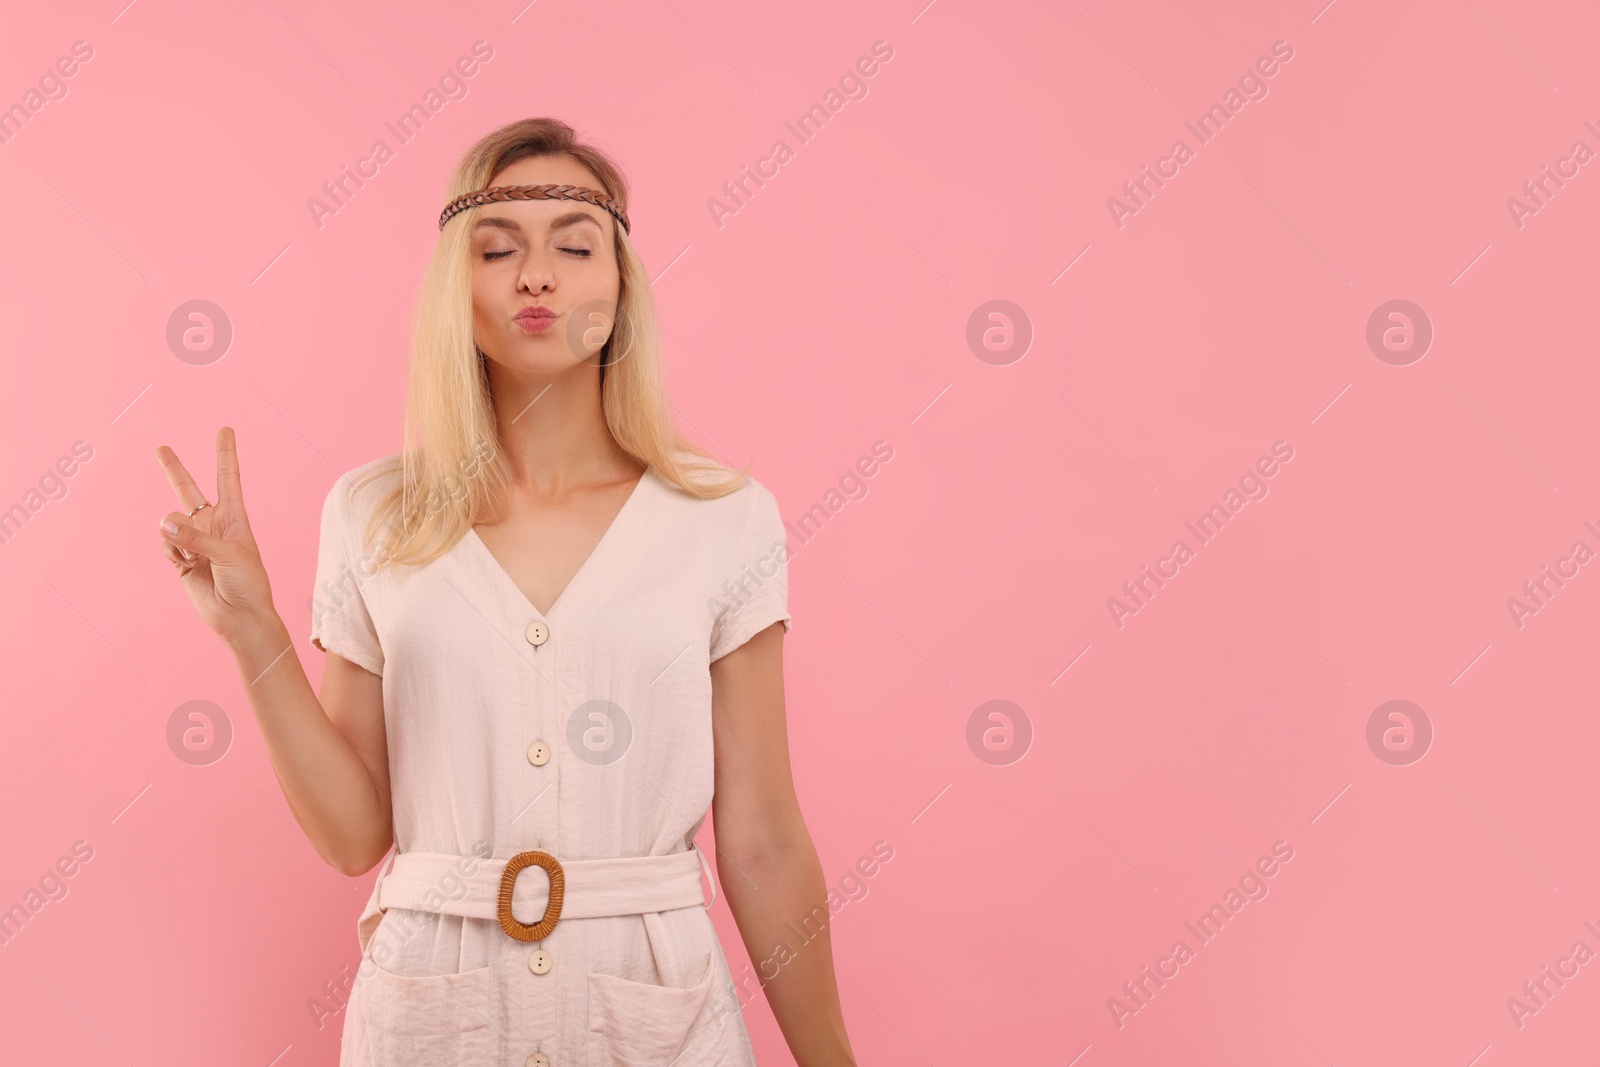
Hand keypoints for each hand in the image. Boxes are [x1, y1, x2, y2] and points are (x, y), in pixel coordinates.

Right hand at [154, 427, 277, 646]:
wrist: (240, 617)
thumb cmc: (248, 583)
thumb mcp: (229, 555)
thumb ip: (195, 537)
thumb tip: (161, 524)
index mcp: (234, 517)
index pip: (228, 478)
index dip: (225, 453)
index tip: (225, 429)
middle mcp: (212, 525)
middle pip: (188, 490)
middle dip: (174, 469)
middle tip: (160, 448)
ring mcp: (194, 541)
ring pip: (170, 522)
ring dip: (176, 535)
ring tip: (193, 554)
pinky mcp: (180, 559)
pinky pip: (166, 545)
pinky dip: (172, 552)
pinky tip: (186, 565)